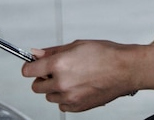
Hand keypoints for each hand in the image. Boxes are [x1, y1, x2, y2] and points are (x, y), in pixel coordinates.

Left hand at [21, 39, 153, 111]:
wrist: (125, 69)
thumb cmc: (106, 54)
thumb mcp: (78, 45)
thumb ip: (54, 51)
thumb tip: (37, 53)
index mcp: (59, 64)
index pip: (28, 71)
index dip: (30, 66)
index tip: (33, 65)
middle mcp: (61, 83)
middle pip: (36, 86)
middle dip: (43, 77)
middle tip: (57, 69)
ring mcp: (68, 97)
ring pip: (49, 95)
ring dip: (56, 87)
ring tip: (73, 76)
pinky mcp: (76, 107)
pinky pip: (62, 105)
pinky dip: (66, 97)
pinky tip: (78, 86)